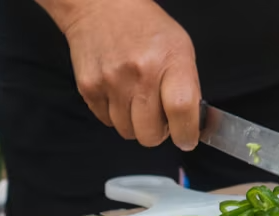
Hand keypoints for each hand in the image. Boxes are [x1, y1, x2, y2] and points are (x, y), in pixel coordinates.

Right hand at [53, 0, 200, 149]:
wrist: (101, 7)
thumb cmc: (146, 28)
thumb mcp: (181, 49)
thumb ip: (188, 88)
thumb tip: (189, 124)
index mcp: (170, 62)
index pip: (181, 111)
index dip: (186, 133)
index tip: (187, 139)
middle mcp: (139, 74)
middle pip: (149, 134)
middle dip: (157, 133)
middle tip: (159, 118)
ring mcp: (111, 82)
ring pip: (127, 132)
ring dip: (135, 124)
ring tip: (137, 100)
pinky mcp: (89, 88)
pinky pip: (107, 122)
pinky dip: (115, 115)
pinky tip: (120, 94)